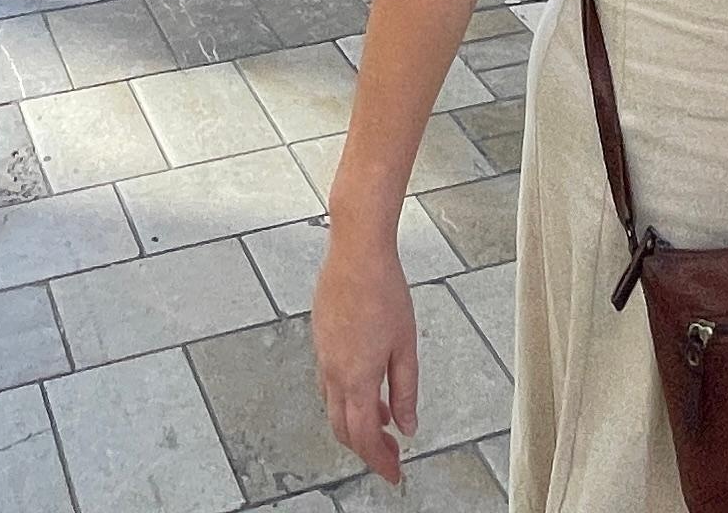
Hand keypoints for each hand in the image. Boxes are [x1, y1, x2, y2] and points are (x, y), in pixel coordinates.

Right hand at [312, 220, 419, 481]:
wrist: (356, 253)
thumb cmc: (384, 292)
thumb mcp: (406, 347)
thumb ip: (405, 391)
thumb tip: (407, 426)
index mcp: (356, 378)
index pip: (363, 436)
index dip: (379, 461)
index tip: (394, 473)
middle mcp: (333, 372)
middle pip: (343, 428)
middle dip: (366, 449)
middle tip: (391, 456)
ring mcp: (323, 355)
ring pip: (334, 407)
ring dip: (356, 423)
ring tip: (383, 424)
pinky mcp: (320, 340)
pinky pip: (329, 383)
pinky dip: (348, 399)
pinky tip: (368, 389)